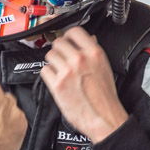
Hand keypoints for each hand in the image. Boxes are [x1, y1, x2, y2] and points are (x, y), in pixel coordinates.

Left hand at [40, 27, 128, 142]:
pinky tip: (57, 79)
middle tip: (62, 58)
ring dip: (53, 62)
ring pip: (50, 55)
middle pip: (59, 43)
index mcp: (94, 53)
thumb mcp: (105, 68)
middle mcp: (79, 60)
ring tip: (60, 70)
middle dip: (59, 50)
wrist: (103, 117)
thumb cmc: (105, 97)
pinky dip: (48, 74)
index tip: (67, 40)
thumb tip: (89, 39)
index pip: (74, 31)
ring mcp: (67, 71)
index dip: (68, 36)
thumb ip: (93, 52)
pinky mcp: (57, 84)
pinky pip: (45, 70)